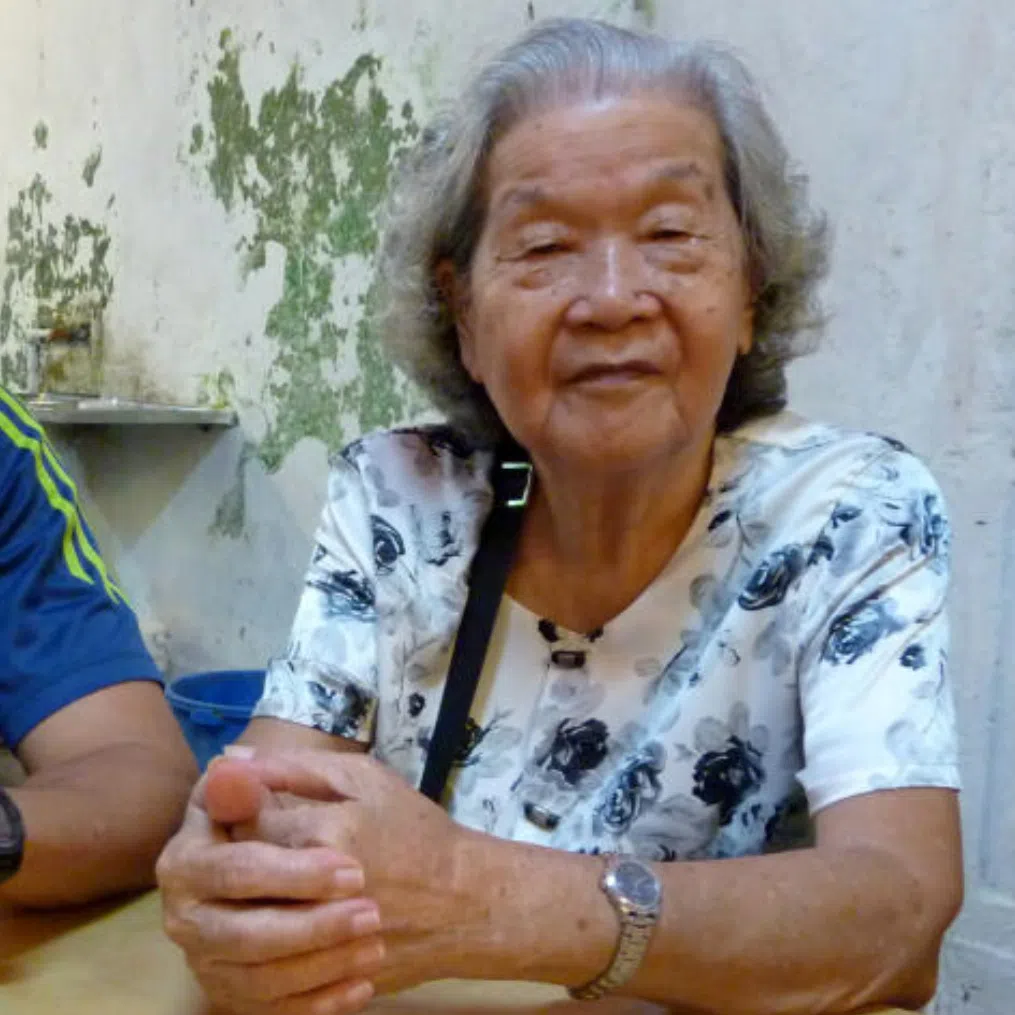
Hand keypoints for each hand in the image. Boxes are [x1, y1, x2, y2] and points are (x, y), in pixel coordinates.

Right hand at [156, 757, 385, 1014]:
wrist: (365, 867)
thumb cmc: (340, 816)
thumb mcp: (330, 781)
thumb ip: (284, 771)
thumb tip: (234, 759)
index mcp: (191, 852)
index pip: (235, 867)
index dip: (291, 872)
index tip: (351, 870)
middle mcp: (187, 910)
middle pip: (242, 933)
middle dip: (310, 927)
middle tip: (370, 912)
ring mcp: (207, 958)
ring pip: (257, 978)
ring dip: (318, 965)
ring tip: (373, 945)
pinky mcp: (233, 994)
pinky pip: (269, 1011)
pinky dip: (316, 1002)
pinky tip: (360, 985)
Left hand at [226, 748, 487, 997]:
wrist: (463, 901)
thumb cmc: (414, 830)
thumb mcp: (363, 779)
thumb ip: (296, 767)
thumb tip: (231, 758)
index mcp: (324, 835)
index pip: (243, 823)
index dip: (237, 814)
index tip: (249, 810)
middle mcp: (315, 892)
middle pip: (236, 878)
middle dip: (239, 860)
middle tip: (259, 850)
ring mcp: (319, 943)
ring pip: (242, 929)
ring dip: (245, 904)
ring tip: (269, 887)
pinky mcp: (321, 979)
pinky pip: (264, 974)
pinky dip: (261, 951)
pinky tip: (277, 930)